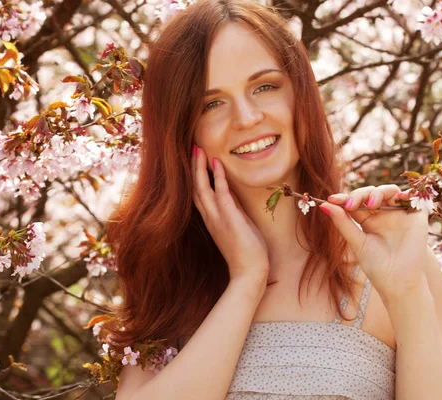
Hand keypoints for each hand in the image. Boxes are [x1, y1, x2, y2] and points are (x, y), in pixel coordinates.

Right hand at [191, 145, 269, 284]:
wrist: (249, 274)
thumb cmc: (247, 253)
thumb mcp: (238, 227)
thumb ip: (233, 211)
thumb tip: (231, 195)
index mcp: (212, 220)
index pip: (199, 194)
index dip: (196, 176)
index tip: (196, 159)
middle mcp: (210, 218)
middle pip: (195, 188)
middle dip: (193, 168)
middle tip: (193, 148)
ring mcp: (218, 219)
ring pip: (202, 189)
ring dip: (200, 168)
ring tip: (199, 150)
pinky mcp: (229, 219)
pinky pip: (221, 194)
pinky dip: (218, 178)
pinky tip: (217, 163)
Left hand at [319, 185, 429, 302]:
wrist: (398, 282)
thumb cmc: (376, 266)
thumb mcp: (356, 242)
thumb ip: (342, 222)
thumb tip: (323, 205)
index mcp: (368, 221)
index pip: (356, 202)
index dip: (345, 198)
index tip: (332, 199)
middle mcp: (384, 215)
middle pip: (371, 193)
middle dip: (360, 194)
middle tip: (351, 204)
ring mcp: (400, 215)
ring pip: (390, 191)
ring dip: (379, 192)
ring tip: (371, 203)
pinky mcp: (416, 217)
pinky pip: (413, 198)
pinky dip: (405, 193)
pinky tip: (396, 197)